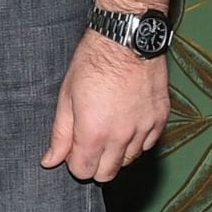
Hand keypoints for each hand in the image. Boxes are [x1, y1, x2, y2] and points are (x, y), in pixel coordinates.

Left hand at [42, 29, 169, 182]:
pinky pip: (148, 144)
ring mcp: (144, 129)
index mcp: (94, 133)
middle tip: (90, 141)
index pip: (83, 171)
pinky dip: (138, 139)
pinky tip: (128, 121)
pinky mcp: (160, 119)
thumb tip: (50, 161)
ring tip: (110, 126)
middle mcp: (121, 137)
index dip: (75, 162)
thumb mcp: (67, 96)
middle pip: (107, 173)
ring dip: (117, 151)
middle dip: (95, 164)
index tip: (74, 148)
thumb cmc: (93, 62)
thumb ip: (60, 134)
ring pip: (129, 160)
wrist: (126, 38)